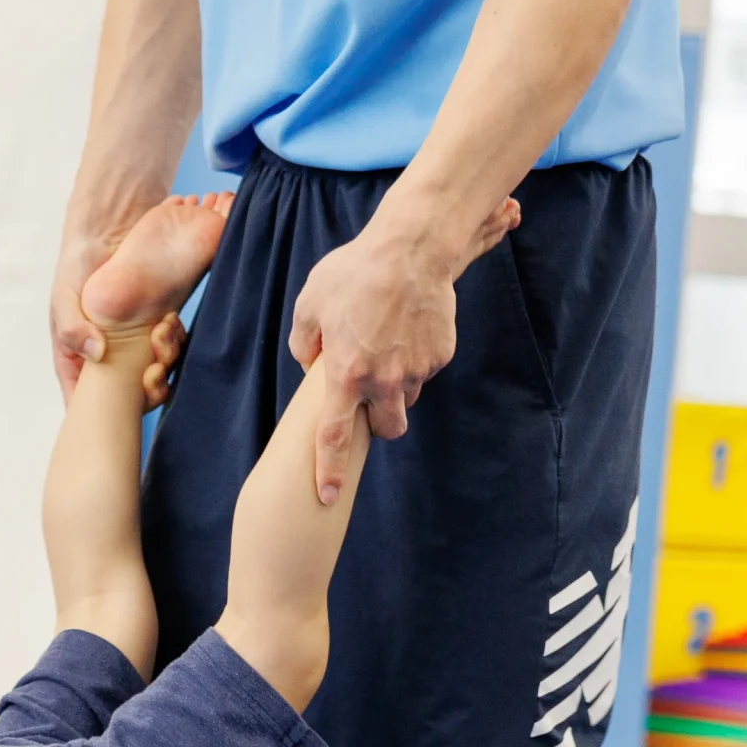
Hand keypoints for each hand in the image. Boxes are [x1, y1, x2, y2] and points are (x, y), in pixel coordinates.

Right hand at [51, 232, 186, 409]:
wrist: (108, 233)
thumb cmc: (76, 268)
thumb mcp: (63, 299)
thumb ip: (71, 329)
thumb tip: (96, 355)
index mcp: (76, 360)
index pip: (84, 403)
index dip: (103, 416)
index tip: (122, 412)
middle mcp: (105, 360)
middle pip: (124, 397)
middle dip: (144, 390)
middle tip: (154, 370)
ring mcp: (131, 347)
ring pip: (150, 374)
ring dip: (163, 363)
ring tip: (164, 338)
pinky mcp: (153, 330)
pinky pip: (167, 348)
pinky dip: (173, 343)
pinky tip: (172, 327)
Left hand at [287, 221, 459, 498]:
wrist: (412, 248)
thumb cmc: (355, 272)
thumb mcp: (310, 304)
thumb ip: (304, 342)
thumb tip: (310, 363)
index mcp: (345, 375)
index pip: (334, 437)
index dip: (328, 470)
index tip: (327, 498)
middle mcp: (384, 380)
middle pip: (388, 428)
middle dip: (380, 423)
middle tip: (370, 400)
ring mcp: (417, 369)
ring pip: (408, 397)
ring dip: (397, 385)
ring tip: (388, 345)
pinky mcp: (442, 354)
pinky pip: (426, 369)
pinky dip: (416, 358)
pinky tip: (408, 327)